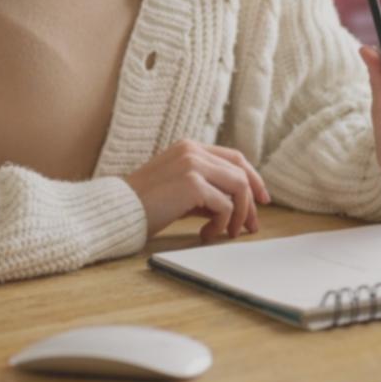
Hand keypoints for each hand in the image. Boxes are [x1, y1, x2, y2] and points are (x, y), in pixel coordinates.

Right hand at [124, 140, 270, 242]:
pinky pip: (224, 204)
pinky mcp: (192, 183)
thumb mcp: (180, 192)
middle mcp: (193, 150)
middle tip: (250, 226)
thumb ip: (207, 191)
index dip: (253, 178)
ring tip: (228, 233)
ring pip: (238, 187)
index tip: (263, 200)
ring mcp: (192, 164)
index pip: (235, 157)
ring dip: (238, 214)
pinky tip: (206, 234)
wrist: (117, 212)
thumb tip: (237, 206)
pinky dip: (221, 223)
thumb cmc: (146, 205)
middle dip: (250, 202)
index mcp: (190, 147)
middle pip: (241, 172)